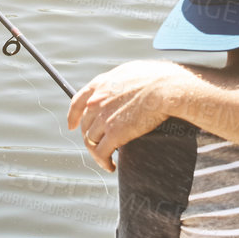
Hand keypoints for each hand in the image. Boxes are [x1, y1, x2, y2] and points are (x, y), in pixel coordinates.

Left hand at [67, 60, 187, 170]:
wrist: (166, 88)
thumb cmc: (158, 77)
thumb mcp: (131, 71)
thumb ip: (120, 82)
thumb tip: (123, 88)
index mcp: (101, 84)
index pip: (78, 102)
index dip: (74, 116)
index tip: (72, 125)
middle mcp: (97, 101)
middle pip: (85, 125)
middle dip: (91, 137)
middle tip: (100, 145)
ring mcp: (104, 118)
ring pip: (91, 141)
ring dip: (97, 152)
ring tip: (106, 159)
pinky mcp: (114, 134)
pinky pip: (101, 153)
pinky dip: (103, 162)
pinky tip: (110, 166)